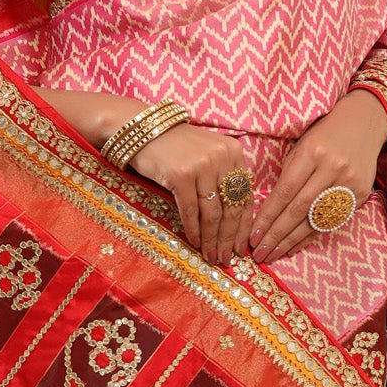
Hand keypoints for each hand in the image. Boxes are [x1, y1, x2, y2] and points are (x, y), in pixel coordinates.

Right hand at [130, 123, 253, 266]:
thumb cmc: (174, 146)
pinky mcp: (181, 175)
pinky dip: (193, 230)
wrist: (140, 128)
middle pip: (231, 208)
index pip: (246, 196)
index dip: (244, 226)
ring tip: (211, 256)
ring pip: (212, 213)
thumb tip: (232, 222)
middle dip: (229, 238)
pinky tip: (195, 242)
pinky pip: (190, 211)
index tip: (241, 247)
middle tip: (226, 259)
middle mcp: (222, 156)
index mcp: (234, 152)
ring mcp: (202, 165)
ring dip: (212, 239)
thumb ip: (222, 177)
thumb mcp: (206, 154)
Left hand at [249, 91, 386, 262]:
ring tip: (273, 255)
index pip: (285, 192)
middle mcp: (332, 169)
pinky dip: (311, 236)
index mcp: (312, 153)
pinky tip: (294, 247)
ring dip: (291, 241)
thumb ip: (287, 175)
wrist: (364, 123)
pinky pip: (331, 221)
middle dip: (276, 234)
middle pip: (299, 210)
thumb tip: (266, 212)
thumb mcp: (301, 145)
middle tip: (259, 253)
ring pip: (315, 220)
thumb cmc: (324, 134)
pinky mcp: (360, 194)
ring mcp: (349, 183)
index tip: (253, 236)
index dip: (267, 217)